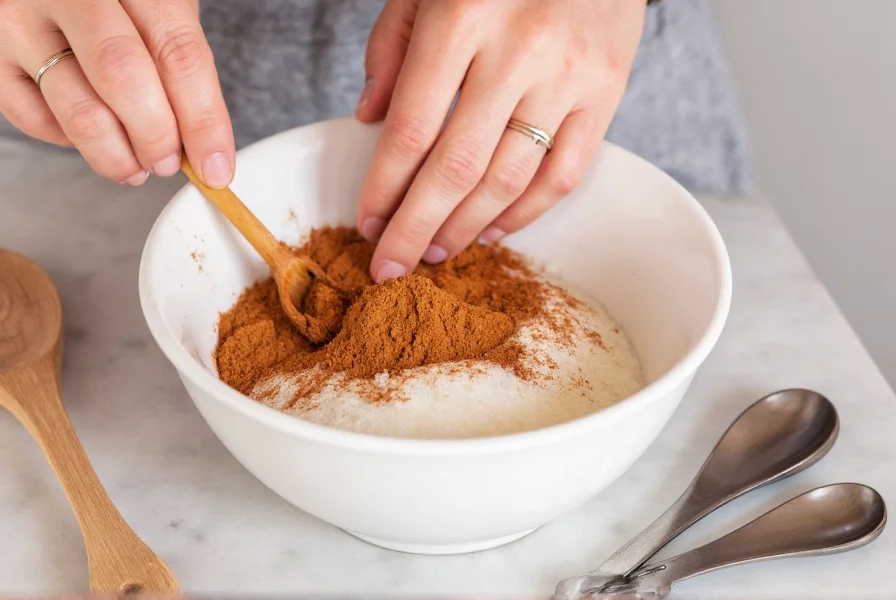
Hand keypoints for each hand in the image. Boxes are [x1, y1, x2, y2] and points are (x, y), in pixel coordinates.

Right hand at [0, 0, 233, 187]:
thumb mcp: (162, 6)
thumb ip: (180, 65)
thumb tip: (204, 147)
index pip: (178, 54)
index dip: (204, 121)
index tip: (216, 167)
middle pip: (125, 80)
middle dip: (157, 139)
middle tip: (170, 163)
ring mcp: (20, 23)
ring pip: (79, 112)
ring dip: (119, 157)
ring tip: (138, 165)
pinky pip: (35, 119)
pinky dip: (72, 144)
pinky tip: (96, 137)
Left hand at [355, 0, 644, 281]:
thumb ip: (393, 45)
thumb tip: (371, 119)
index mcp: (461, 15)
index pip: (412, 129)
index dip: (384, 188)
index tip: (367, 224)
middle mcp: (518, 50)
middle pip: (457, 168)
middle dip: (416, 228)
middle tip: (391, 266)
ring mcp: (568, 75)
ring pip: (509, 180)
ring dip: (465, 229)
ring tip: (436, 252)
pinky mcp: (608, 91)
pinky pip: (564, 173)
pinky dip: (525, 212)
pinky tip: (493, 230)